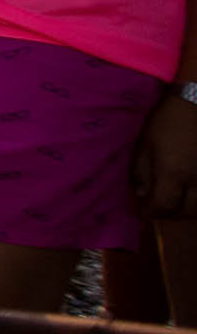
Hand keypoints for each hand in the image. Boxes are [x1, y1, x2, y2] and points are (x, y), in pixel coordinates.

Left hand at [140, 95, 196, 221]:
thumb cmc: (169, 120)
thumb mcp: (145, 144)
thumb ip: (141, 172)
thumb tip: (142, 194)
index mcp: (175, 175)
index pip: (162, 207)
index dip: (149, 212)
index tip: (141, 211)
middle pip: (184, 212)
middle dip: (167, 213)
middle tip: (157, 206)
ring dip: (186, 209)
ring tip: (175, 201)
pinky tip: (191, 194)